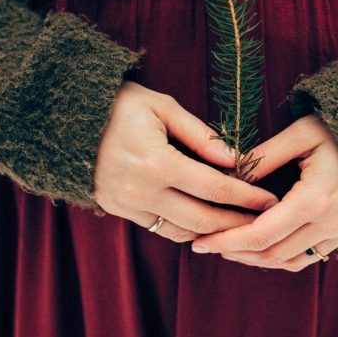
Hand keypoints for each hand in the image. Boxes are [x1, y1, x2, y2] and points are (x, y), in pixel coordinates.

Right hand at [94, 80, 279, 242]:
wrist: (67, 117)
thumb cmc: (120, 105)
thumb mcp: (163, 107)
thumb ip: (201, 135)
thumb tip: (236, 161)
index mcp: (157, 163)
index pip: (215, 188)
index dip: (247, 197)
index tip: (270, 200)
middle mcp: (142, 191)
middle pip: (202, 219)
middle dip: (237, 223)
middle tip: (264, 221)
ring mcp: (126, 204)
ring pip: (181, 231)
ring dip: (212, 231)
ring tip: (238, 225)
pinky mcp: (116, 210)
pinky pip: (159, 228)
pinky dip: (185, 228)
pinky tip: (204, 220)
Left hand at [190, 114, 337, 270]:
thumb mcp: (302, 133)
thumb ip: (265, 155)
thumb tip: (229, 175)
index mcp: (316, 198)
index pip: (262, 233)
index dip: (227, 241)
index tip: (200, 242)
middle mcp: (331, 223)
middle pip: (271, 252)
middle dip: (234, 252)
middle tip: (204, 245)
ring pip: (287, 261)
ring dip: (254, 259)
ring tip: (226, 248)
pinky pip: (306, 259)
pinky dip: (278, 258)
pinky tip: (257, 248)